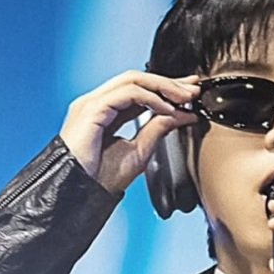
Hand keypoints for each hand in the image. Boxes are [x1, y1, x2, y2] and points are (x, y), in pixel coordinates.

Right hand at [59, 70, 200, 193]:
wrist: (79, 194)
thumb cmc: (100, 179)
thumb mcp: (139, 151)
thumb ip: (158, 129)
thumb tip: (181, 114)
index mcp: (106, 112)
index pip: (139, 91)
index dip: (165, 88)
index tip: (189, 93)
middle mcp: (98, 103)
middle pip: (137, 79)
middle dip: (168, 83)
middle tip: (194, 89)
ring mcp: (93, 103)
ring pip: (133, 80)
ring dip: (163, 86)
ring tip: (185, 97)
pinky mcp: (92, 109)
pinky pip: (128, 94)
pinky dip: (151, 98)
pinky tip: (167, 109)